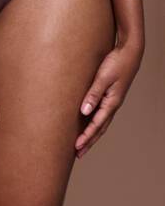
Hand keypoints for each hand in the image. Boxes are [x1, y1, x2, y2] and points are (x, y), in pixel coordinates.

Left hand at [75, 40, 140, 157]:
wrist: (130, 52)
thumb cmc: (117, 63)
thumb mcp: (103, 78)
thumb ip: (93, 94)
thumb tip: (84, 112)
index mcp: (112, 102)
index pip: (96, 124)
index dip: (86, 136)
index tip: (76, 147)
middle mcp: (113, 104)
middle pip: (100, 128)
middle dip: (89, 141)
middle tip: (78, 154)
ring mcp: (112, 101)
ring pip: (101, 122)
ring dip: (91, 134)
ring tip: (81, 145)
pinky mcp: (110, 95)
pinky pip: (101, 113)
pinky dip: (93, 123)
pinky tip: (86, 125)